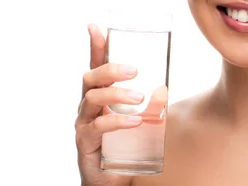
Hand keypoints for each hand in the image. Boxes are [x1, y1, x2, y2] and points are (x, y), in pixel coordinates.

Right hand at [75, 24, 142, 185]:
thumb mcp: (142, 126)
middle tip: (135, 70)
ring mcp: (84, 124)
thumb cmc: (124, 149)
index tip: (96, 27)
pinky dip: (117, 121)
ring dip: (116, 94)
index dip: (95, 47)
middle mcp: (88, 108)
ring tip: (139, 97)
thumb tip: (163, 89)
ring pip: (92, 98)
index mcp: (99, 98)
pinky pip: (98, 126)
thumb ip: (151, 109)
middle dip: (110, 69)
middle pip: (90, 78)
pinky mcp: (85, 142)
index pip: (95, 68)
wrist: (110, 182)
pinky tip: (135, 121)